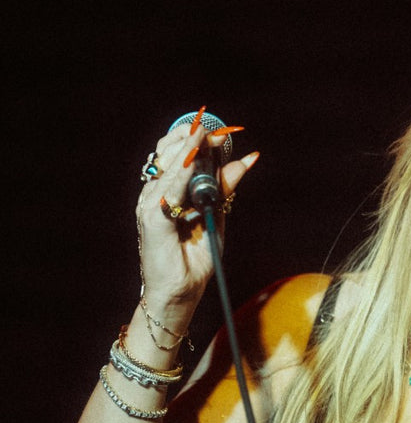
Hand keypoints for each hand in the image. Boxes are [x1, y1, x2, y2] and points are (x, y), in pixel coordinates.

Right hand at [135, 109, 259, 325]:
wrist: (183, 290)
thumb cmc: (195, 257)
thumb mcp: (217, 215)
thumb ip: (225, 188)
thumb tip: (246, 159)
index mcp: (169, 190)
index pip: (178, 154)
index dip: (197, 140)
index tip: (221, 132)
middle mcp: (156, 193)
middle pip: (169, 153)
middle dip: (193, 139)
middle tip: (216, 133)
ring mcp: (151, 205)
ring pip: (168, 167)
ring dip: (188, 150)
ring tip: (204, 137)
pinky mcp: (152, 219)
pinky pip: (168, 191)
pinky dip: (183, 174)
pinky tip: (195, 161)